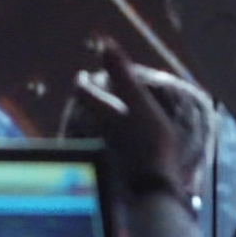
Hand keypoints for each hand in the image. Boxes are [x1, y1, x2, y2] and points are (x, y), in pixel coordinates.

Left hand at [67, 38, 207, 205]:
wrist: (153, 194)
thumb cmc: (150, 145)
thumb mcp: (140, 104)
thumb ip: (122, 74)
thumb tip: (104, 42)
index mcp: (103, 114)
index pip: (83, 92)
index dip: (84, 82)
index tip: (83, 76)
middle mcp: (94, 134)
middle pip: (82, 115)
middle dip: (87, 105)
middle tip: (92, 96)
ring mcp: (100, 156)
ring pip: (89, 134)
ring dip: (92, 125)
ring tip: (102, 122)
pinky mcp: (108, 174)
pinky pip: (99, 154)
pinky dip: (102, 147)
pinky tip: (113, 152)